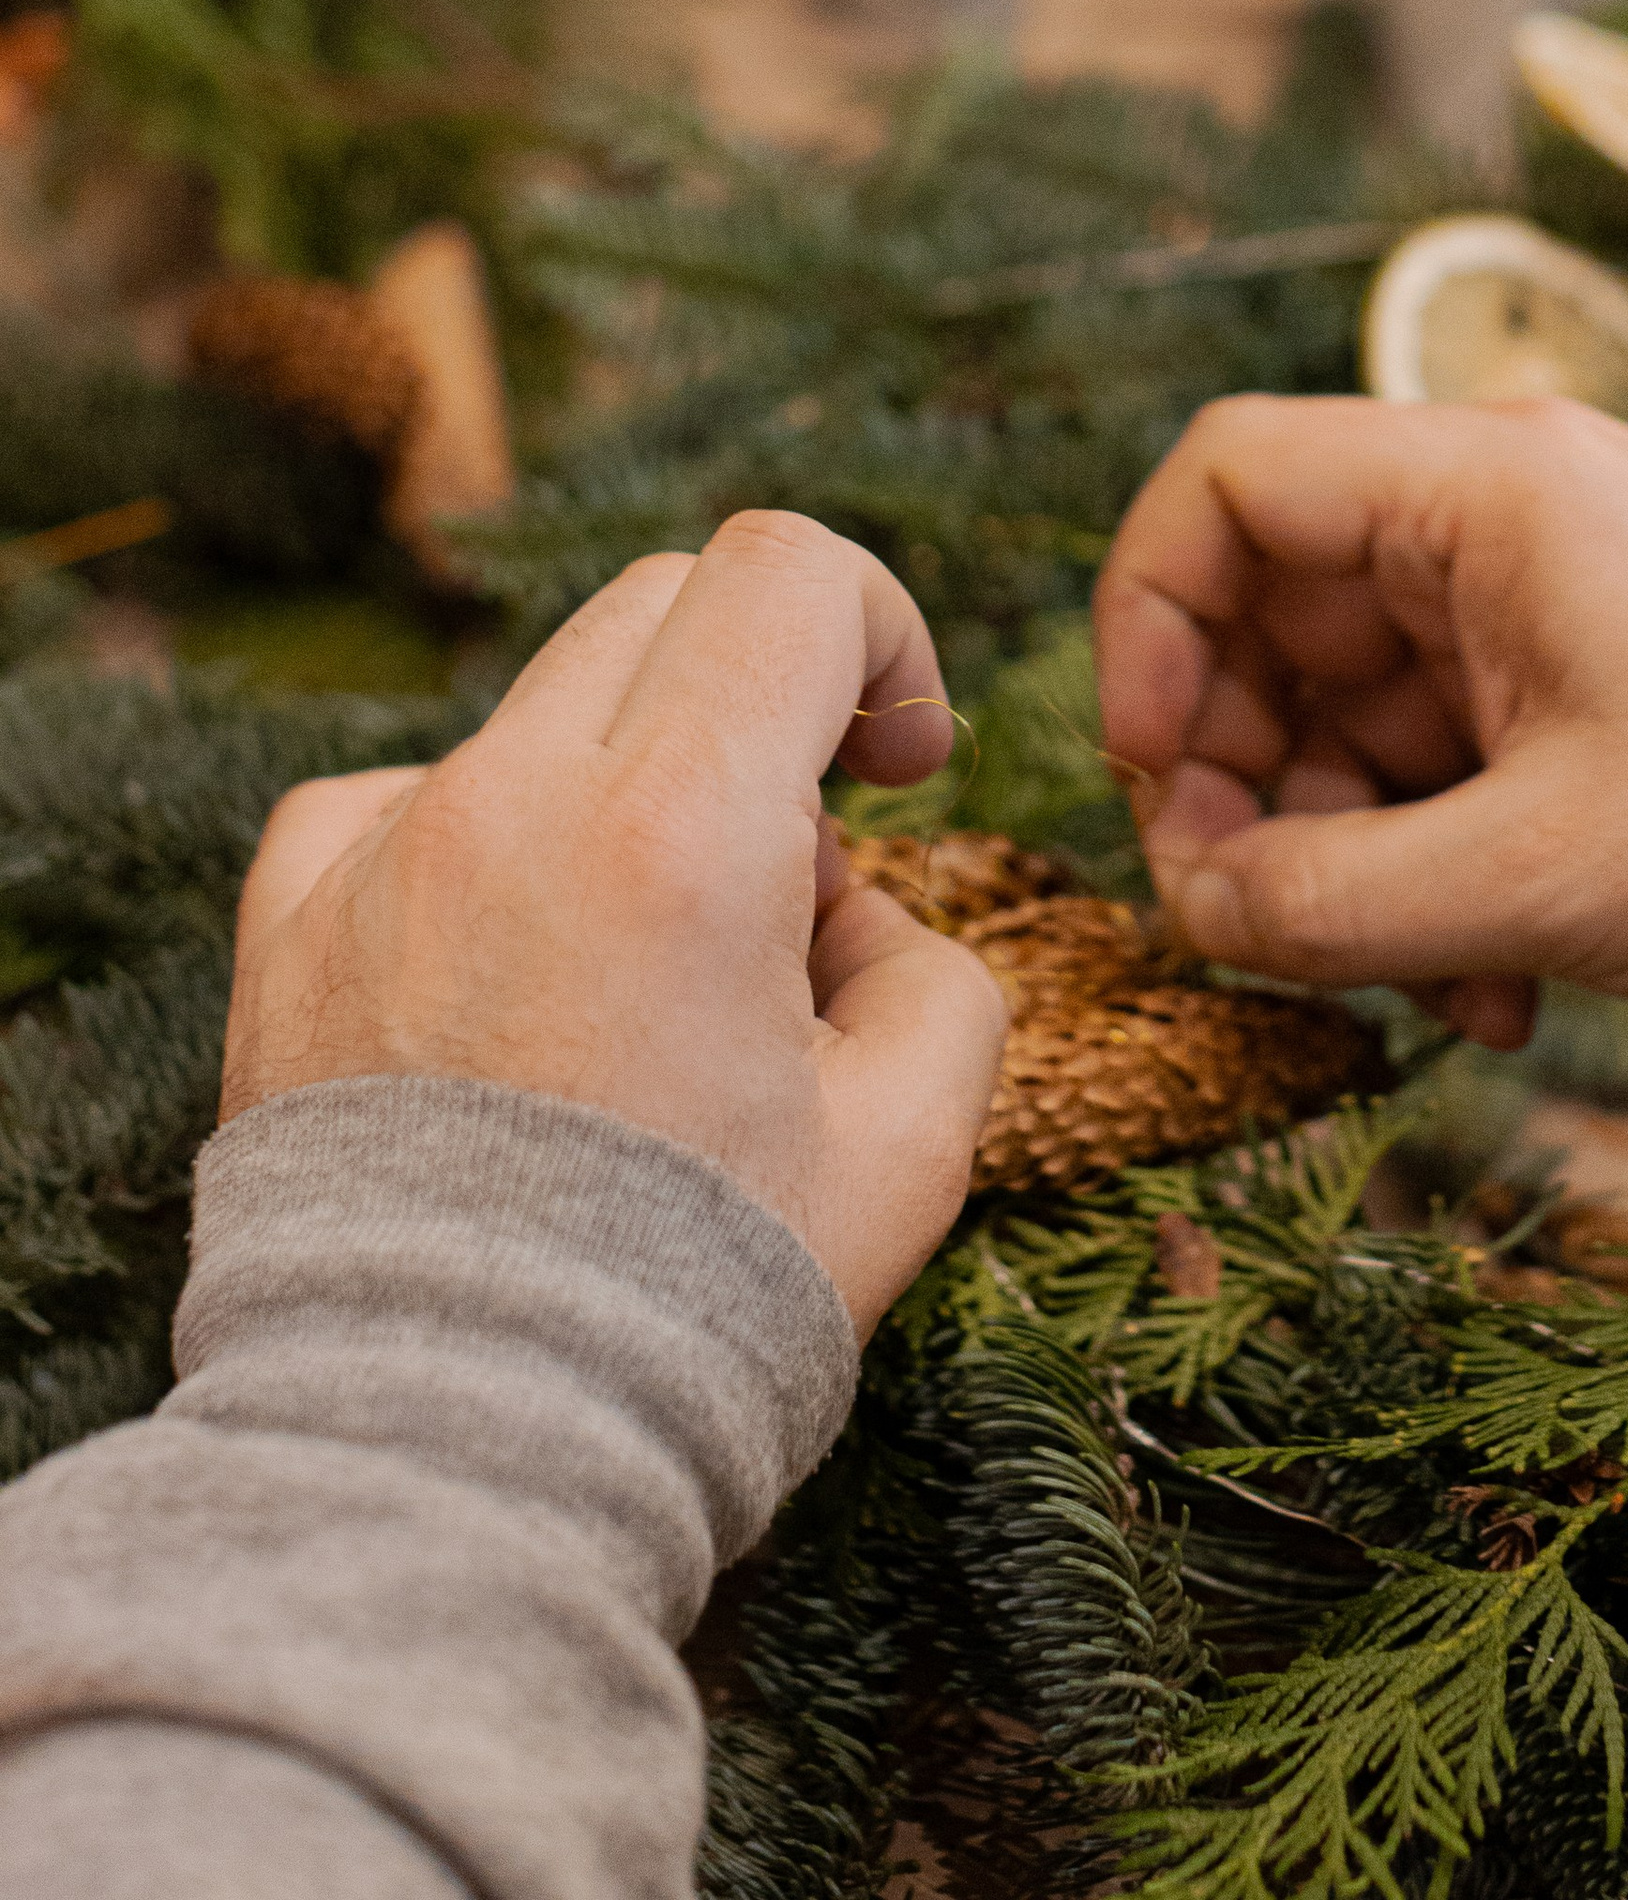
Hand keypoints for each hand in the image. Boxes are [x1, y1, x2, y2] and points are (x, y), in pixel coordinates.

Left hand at [222, 510, 1008, 1328]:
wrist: (456, 1457)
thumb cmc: (700, 1308)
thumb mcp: (916, 1139)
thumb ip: (931, 968)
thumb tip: (843, 907)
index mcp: (685, 826)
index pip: (793, 575)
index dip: (882, 635)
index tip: (902, 761)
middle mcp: (518, 799)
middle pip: (667, 605)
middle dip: (765, 695)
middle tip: (797, 864)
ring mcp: (386, 855)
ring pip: (540, 707)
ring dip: (626, 783)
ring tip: (645, 972)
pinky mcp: (290, 928)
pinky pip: (392, 799)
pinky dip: (474, 843)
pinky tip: (510, 973)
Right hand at [1094, 395, 1627, 1048]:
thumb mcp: (1534, 874)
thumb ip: (1333, 901)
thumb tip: (1197, 916)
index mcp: (1480, 489)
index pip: (1231, 478)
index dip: (1148, 614)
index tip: (1151, 767)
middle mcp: (1490, 513)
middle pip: (1266, 616)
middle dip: (1241, 786)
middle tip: (1253, 924)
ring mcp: (1526, 594)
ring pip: (1341, 710)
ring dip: (1346, 859)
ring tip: (1430, 991)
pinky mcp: (1564, 674)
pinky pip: (1429, 755)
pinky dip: (1427, 866)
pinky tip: (1494, 987)